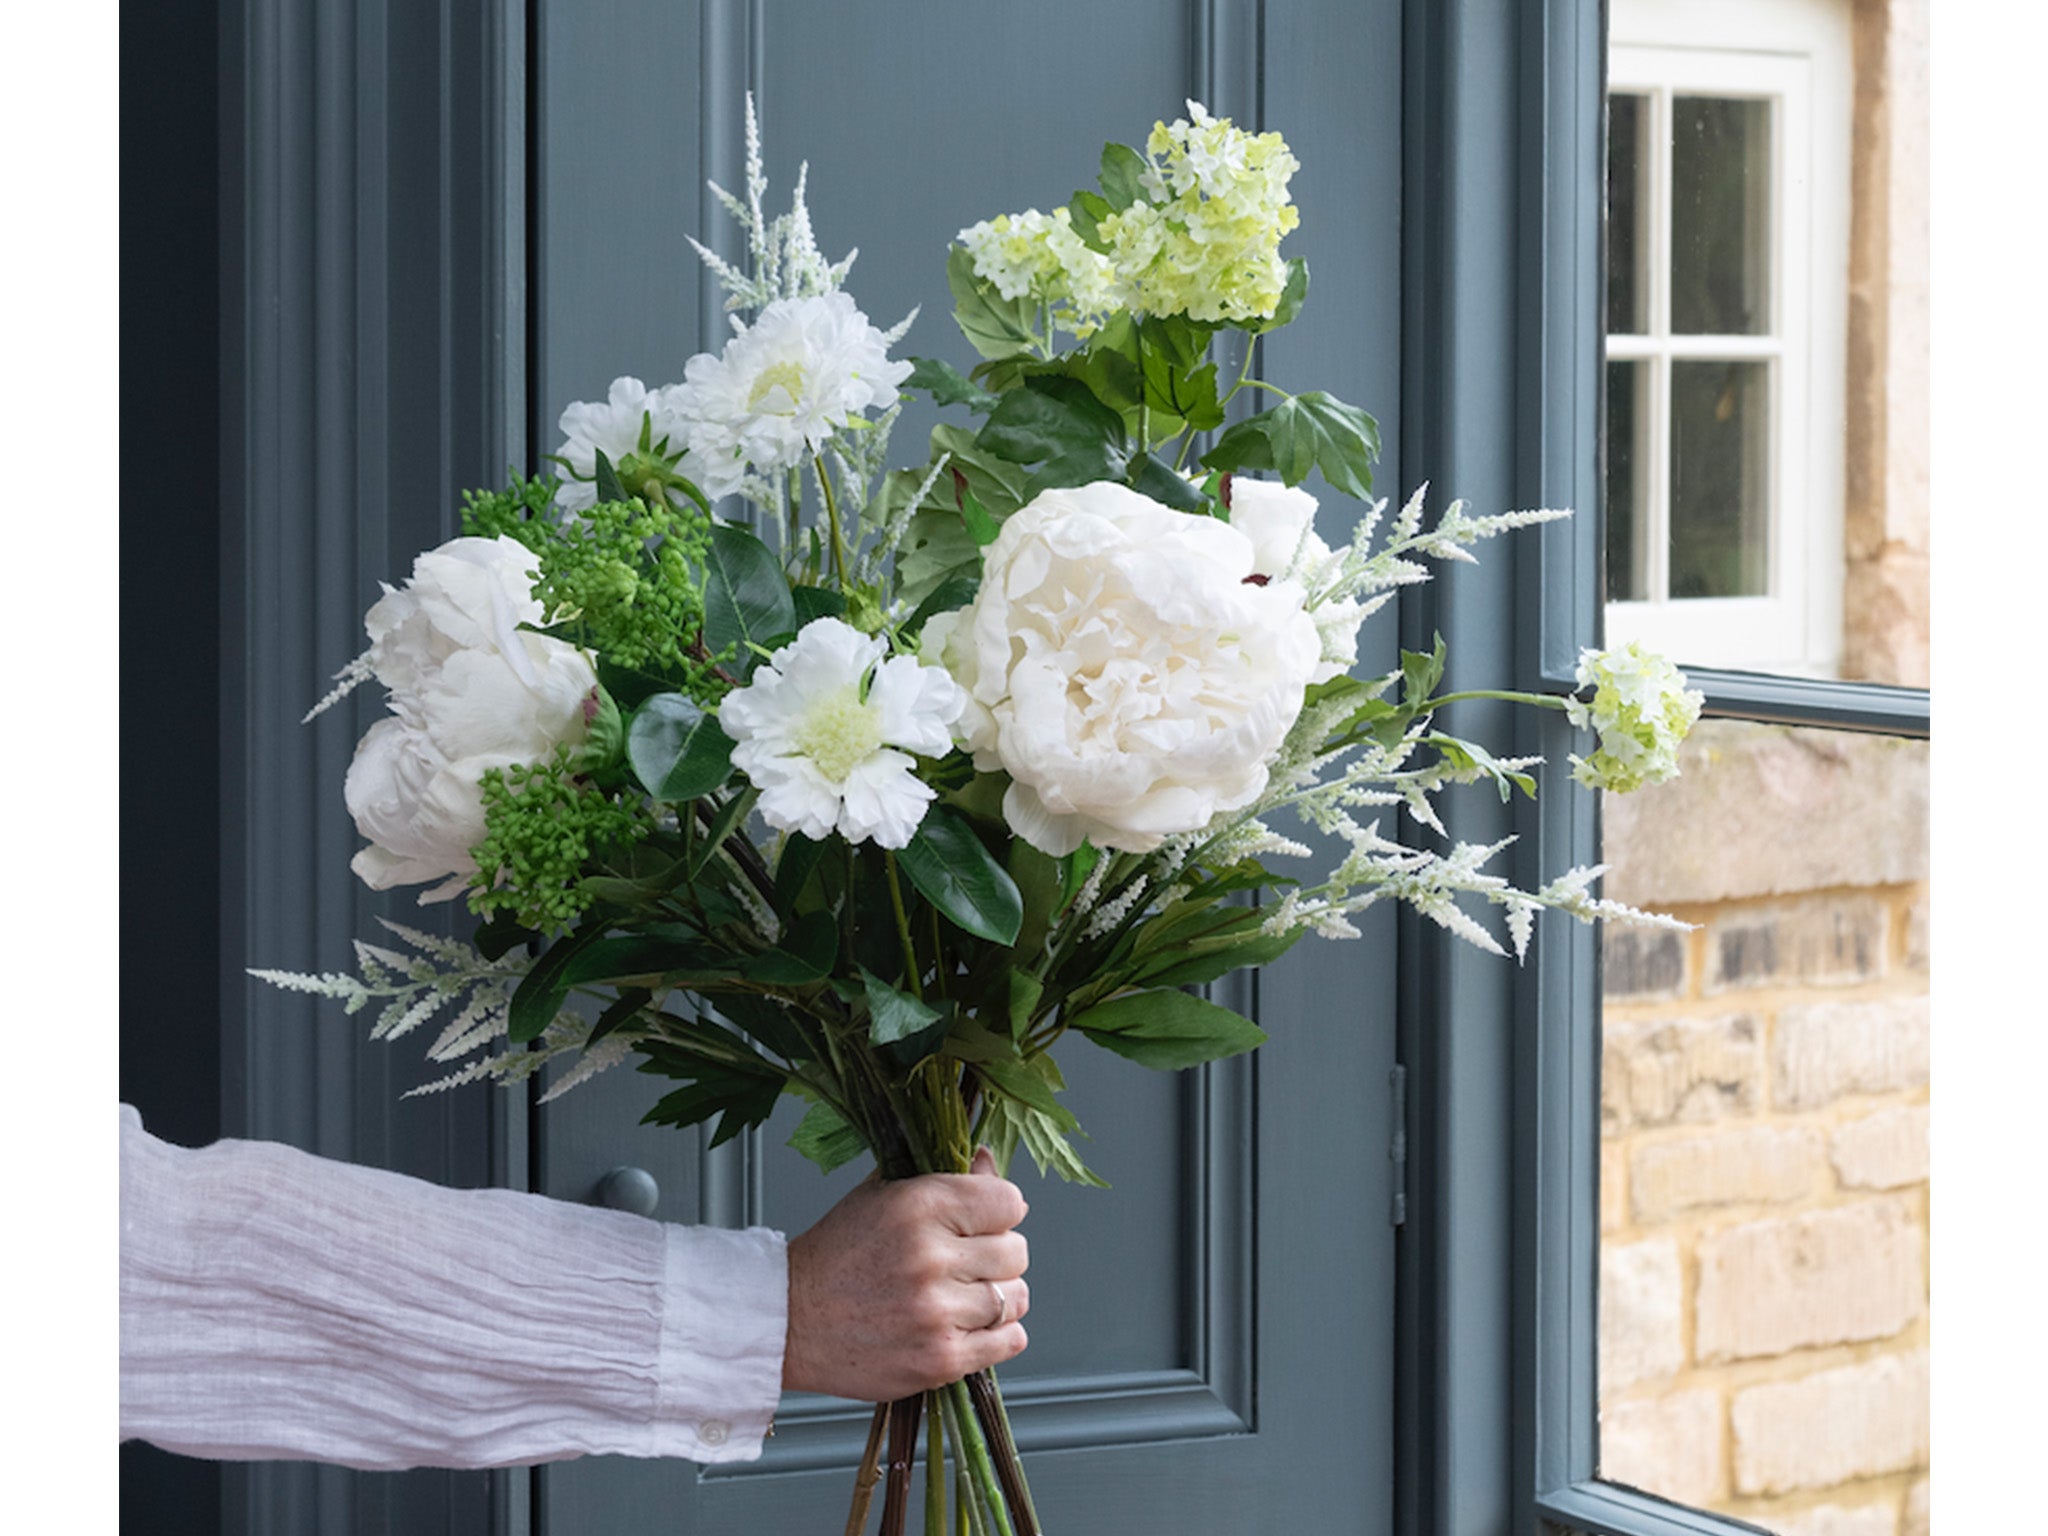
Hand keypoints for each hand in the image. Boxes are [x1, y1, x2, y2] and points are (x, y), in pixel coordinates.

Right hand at [783, 1147, 1031, 1400]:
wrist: (791, 1321)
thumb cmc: (837, 1256)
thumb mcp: (882, 1194)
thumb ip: (942, 1176)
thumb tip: (989, 1162)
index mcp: (919, 1205)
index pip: (1009, 1201)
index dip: (1000, 1211)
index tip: (984, 1222)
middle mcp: (931, 1257)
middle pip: (1017, 1251)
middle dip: (998, 1255)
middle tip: (967, 1263)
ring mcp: (937, 1312)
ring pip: (1016, 1297)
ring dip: (998, 1297)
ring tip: (964, 1296)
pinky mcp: (939, 1359)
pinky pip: (1010, 1341)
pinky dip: (998, 1334)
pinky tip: (968, 1324)